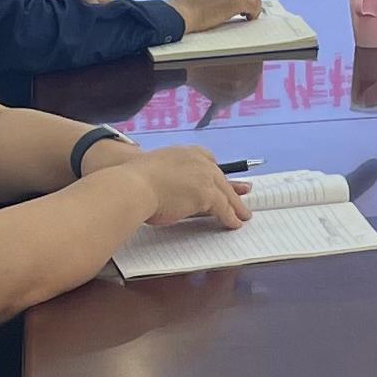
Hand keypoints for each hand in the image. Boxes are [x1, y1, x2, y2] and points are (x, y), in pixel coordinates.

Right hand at [109, 142, 248, 229]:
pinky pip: (224, 209)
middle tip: (244, 193)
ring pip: (225, 194)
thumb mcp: (152, 170)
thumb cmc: (132, 181)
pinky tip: (234, 223)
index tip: (221, 181)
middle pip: (220, 178)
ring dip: (236, 206)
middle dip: (232, 189)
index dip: (215, 174)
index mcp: (184, 152)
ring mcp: (204, 177)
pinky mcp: (206, 195)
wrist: (132, 186)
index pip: (208, 160)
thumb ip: (165, 175)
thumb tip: (166, 188)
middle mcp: (198, 161)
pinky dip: (230, 218)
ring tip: (243, 215)